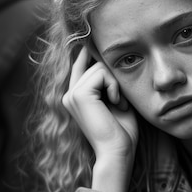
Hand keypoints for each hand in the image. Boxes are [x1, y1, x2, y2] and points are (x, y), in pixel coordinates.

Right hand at [63, 46, 137, 167]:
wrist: (118, 153)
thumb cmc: (122, 132)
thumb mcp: (116, 100)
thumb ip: (110, 81)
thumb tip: (110, 56)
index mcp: (76, 97)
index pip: (81, 63)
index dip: (89, 50)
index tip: (95, 38)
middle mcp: (70, 94)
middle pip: (93, 63)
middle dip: (113, 77)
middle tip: (120, 101)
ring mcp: (71, 94)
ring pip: (99, 67)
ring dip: (116, 84)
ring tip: (119, 105)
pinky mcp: (78, 95)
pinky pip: (101, 73)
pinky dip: (114, 87)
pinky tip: (116, 104)